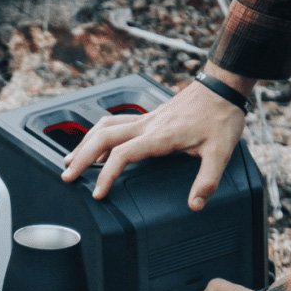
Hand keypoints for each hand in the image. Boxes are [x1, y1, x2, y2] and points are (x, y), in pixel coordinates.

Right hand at [60, 67, 252, 210]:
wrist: (223, 86)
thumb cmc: (221, 116)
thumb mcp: (220, 152)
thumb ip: (207, 180)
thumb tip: (196, 205)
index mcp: (160, 135)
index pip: (123, 155)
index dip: (106, 175)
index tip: (98, 194)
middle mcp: (147, 124)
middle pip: (102, 137)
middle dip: (81, 157)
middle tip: (67, 176)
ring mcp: (146, 118)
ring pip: (104, 127)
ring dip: (85, 143)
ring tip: (71, 160)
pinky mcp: (148, 116)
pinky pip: (114, 123)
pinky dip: (98, 134)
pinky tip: (96, 145)